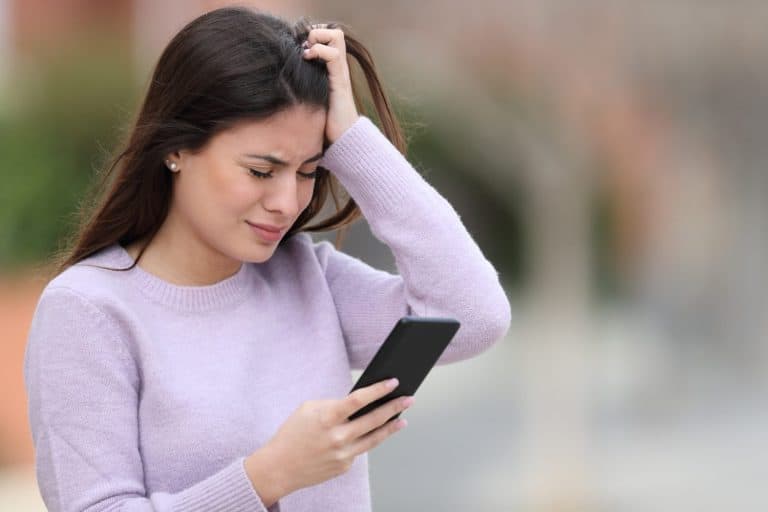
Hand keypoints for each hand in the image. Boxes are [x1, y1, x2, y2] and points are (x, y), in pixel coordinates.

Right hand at [246, 378, 413, 499]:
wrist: (279, 467)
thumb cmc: (293, 433)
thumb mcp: (309, 409)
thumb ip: (334, 405)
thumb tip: (359, 403)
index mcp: (327, 418)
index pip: (359, 400)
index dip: (378, 390)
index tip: (393, 382)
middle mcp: (338, 437)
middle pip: (374, 420)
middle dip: (394, 407)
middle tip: (408, 399)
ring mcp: (343, 454)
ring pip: (374, 438)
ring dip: (391, 427)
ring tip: (403, 418)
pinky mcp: (344, 466)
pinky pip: (360, 449)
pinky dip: (367, 439)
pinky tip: (375, 432)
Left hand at [302, 24, 359, 143]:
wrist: (343, 137)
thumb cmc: (326, 122)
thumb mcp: (312, 98)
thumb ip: (305, 86)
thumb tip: (282, 83)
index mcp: (333, 69)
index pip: (330, 37)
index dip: (316, 35)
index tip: (301, 46)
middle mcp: (339, 67)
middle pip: (336, 32)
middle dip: (318, 33)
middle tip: (305, 46)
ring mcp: (340, 73)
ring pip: (337, 36)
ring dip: (319, 38)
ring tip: (307, 51)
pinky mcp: (340, 82)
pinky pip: (334, 55)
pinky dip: (320, 51)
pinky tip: (308, 58)